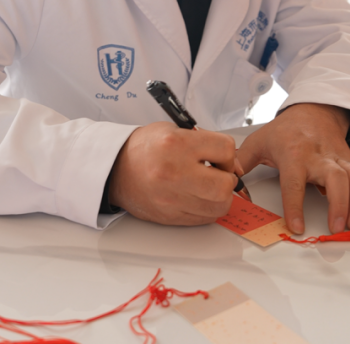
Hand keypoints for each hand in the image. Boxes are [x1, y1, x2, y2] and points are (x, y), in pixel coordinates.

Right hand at [107, 122, 242, 225]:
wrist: (115, 170)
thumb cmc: (143, 148)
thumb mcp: (173, 130)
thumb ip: (205, 142)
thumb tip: (233, 163)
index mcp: (176, 144)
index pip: (225, 149)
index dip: (227, 154)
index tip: (220, 157)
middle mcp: (174, 172)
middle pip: (225, 185)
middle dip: (227, 179)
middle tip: (218, 174)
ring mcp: (172, 198)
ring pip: (219, 206)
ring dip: (220, 196)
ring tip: (207, 186)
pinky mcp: (170, 216)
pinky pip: (205, 218)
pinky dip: (207, 208)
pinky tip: (197, 196)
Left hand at [237, 103, 349, 234]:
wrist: (313, 110)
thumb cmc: (285, 131)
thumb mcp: (258, 140)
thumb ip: (242, 161)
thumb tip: (229, 181)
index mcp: (293, 154)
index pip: (294, 182)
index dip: (295, 206)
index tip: (297, 227)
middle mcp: (319, 156)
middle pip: (335, 178)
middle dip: (338, 204)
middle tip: (337, 228)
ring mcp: (338, 159)